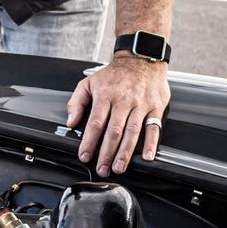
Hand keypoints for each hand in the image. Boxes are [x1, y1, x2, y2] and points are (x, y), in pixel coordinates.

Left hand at [65, 55, 170, 175]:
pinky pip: (153, 127)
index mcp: (105, 95)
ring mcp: (141, 104)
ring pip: (132, 132)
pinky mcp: (156, 107)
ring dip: (125, 152)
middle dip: (106, 153)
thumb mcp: (89, 82)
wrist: (141, 58)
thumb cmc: (115, 74)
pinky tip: (147, 156)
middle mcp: (124, 100)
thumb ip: (76, 102)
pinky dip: (151, 143)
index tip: (84, 155)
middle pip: (114, 131)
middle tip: (102, 168)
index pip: (95, 123)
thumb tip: (71, 121)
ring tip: (118, 167)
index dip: (89, 141)